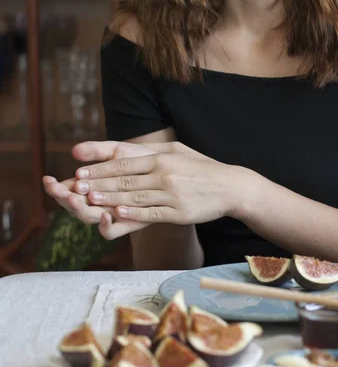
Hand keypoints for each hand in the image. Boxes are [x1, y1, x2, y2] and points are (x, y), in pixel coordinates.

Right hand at [43, 141, 166, 238]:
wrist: (167, 171)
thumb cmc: (140, 159)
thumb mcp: (118, 151)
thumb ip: (97, 151)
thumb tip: (75, 151)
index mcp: (90, 185)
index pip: (66, 189)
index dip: (55, 187)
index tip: (48, 180)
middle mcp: (97, 202)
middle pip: (73, 206)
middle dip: (64, 199)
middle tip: (62, 192)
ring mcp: (111, 213)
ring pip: (89, 218)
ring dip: (81, 210)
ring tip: (77, 199)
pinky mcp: (127, 223)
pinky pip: (111, 232)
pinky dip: (105, 226)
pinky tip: (106, 214)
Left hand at [72, 141, 251, 230]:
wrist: (231, 187)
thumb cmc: (202, 168)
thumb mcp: (179, 151)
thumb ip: (152, 152)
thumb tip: (125, 151)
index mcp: (162, 159)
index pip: (125, 164)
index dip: (101, 169)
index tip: (81, 172)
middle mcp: (165, 175)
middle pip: (125, 181)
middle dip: (98, 184)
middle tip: (77, 186)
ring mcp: (172, 194)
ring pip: (135, 198)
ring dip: (110, 199)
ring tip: (90, 200)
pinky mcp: (179, 212)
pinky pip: (152, 214)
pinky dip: (133, 214)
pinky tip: (117, 214)